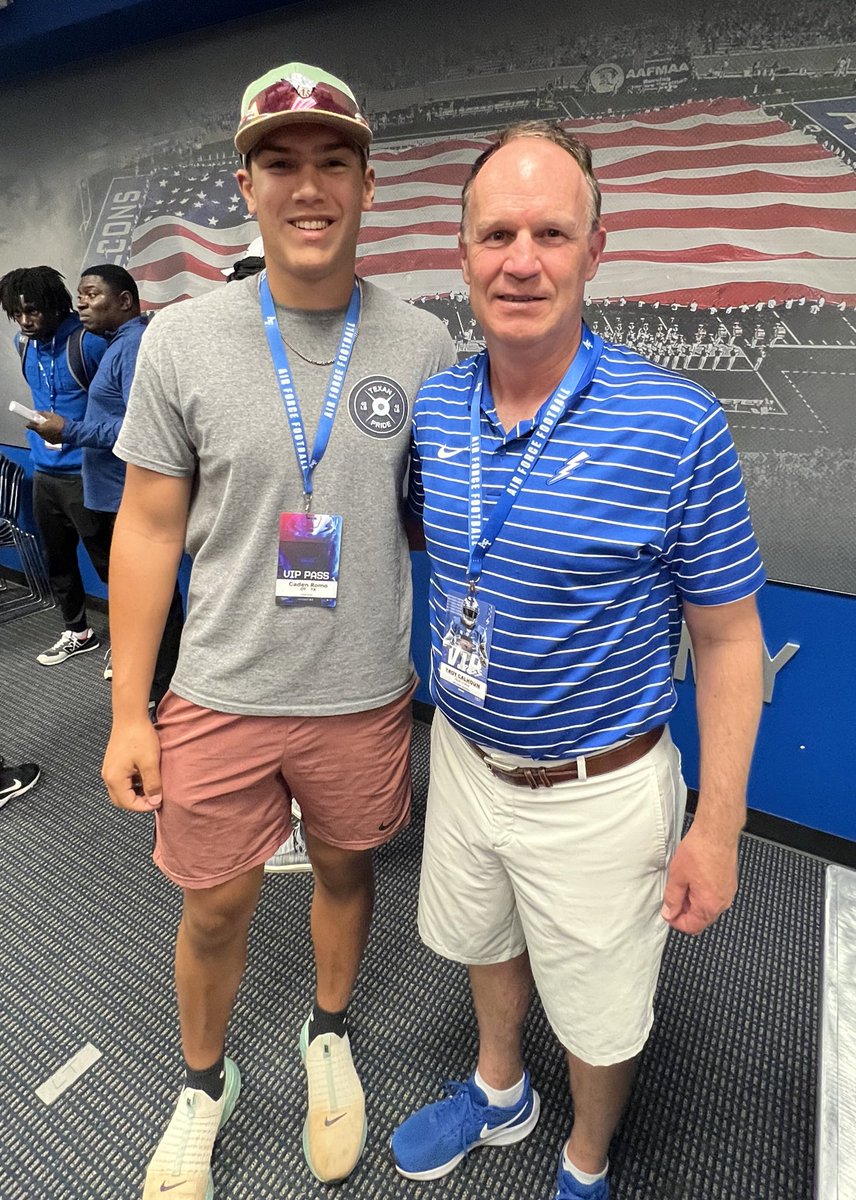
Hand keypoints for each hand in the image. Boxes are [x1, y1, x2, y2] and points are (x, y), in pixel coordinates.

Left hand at [29, 412, 64, 441]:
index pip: (29, 426)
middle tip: (46, 422)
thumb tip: (35, 412)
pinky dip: (50, 434)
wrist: (70, 432)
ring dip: (45, 430)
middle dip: (40, 426)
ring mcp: (46, 439)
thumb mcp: (51, 415)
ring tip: (52, 426)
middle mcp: (41, 435)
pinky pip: (47, 437)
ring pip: (42, 434)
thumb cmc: (61, 424)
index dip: (31, 422)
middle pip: (36, 430)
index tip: (33, 420)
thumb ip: (42, 413)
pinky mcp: (51, 442)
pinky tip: (55, 431)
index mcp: (40, 428)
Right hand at [102, 717, 162, 812]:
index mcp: (115, 778)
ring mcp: (109, 769)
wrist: (130, 716)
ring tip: (152, 787)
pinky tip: (145, 777)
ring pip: (121, 790)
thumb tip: (155, 801)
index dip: (144, 806)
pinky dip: (133, 784)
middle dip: (138, 802)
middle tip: (154, 798)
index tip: (158, 802)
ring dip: (135, 793)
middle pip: (121, 800)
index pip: (127, 803)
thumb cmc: (138, 736)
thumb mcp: (150, 762)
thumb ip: (152, 784)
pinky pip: (121, 780)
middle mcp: (108, 775)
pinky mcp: (113, 763)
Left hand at [660, 820, 738, 934]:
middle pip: (701, 919)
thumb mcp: (677, 876)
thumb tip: (669, 912)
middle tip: (672, 899)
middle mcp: (722, 902)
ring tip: (682, 885)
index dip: (676, 922)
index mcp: (709, 905)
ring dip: (693, 903)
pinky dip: (703, 894)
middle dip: (685, 913)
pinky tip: (693, 880)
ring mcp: (728, 892)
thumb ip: (672, 898)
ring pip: (708, 908)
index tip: (668, 914)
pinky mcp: (729, 883)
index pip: (692, 927)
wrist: (717, 832)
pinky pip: (715, 896)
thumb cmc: (700, 850)